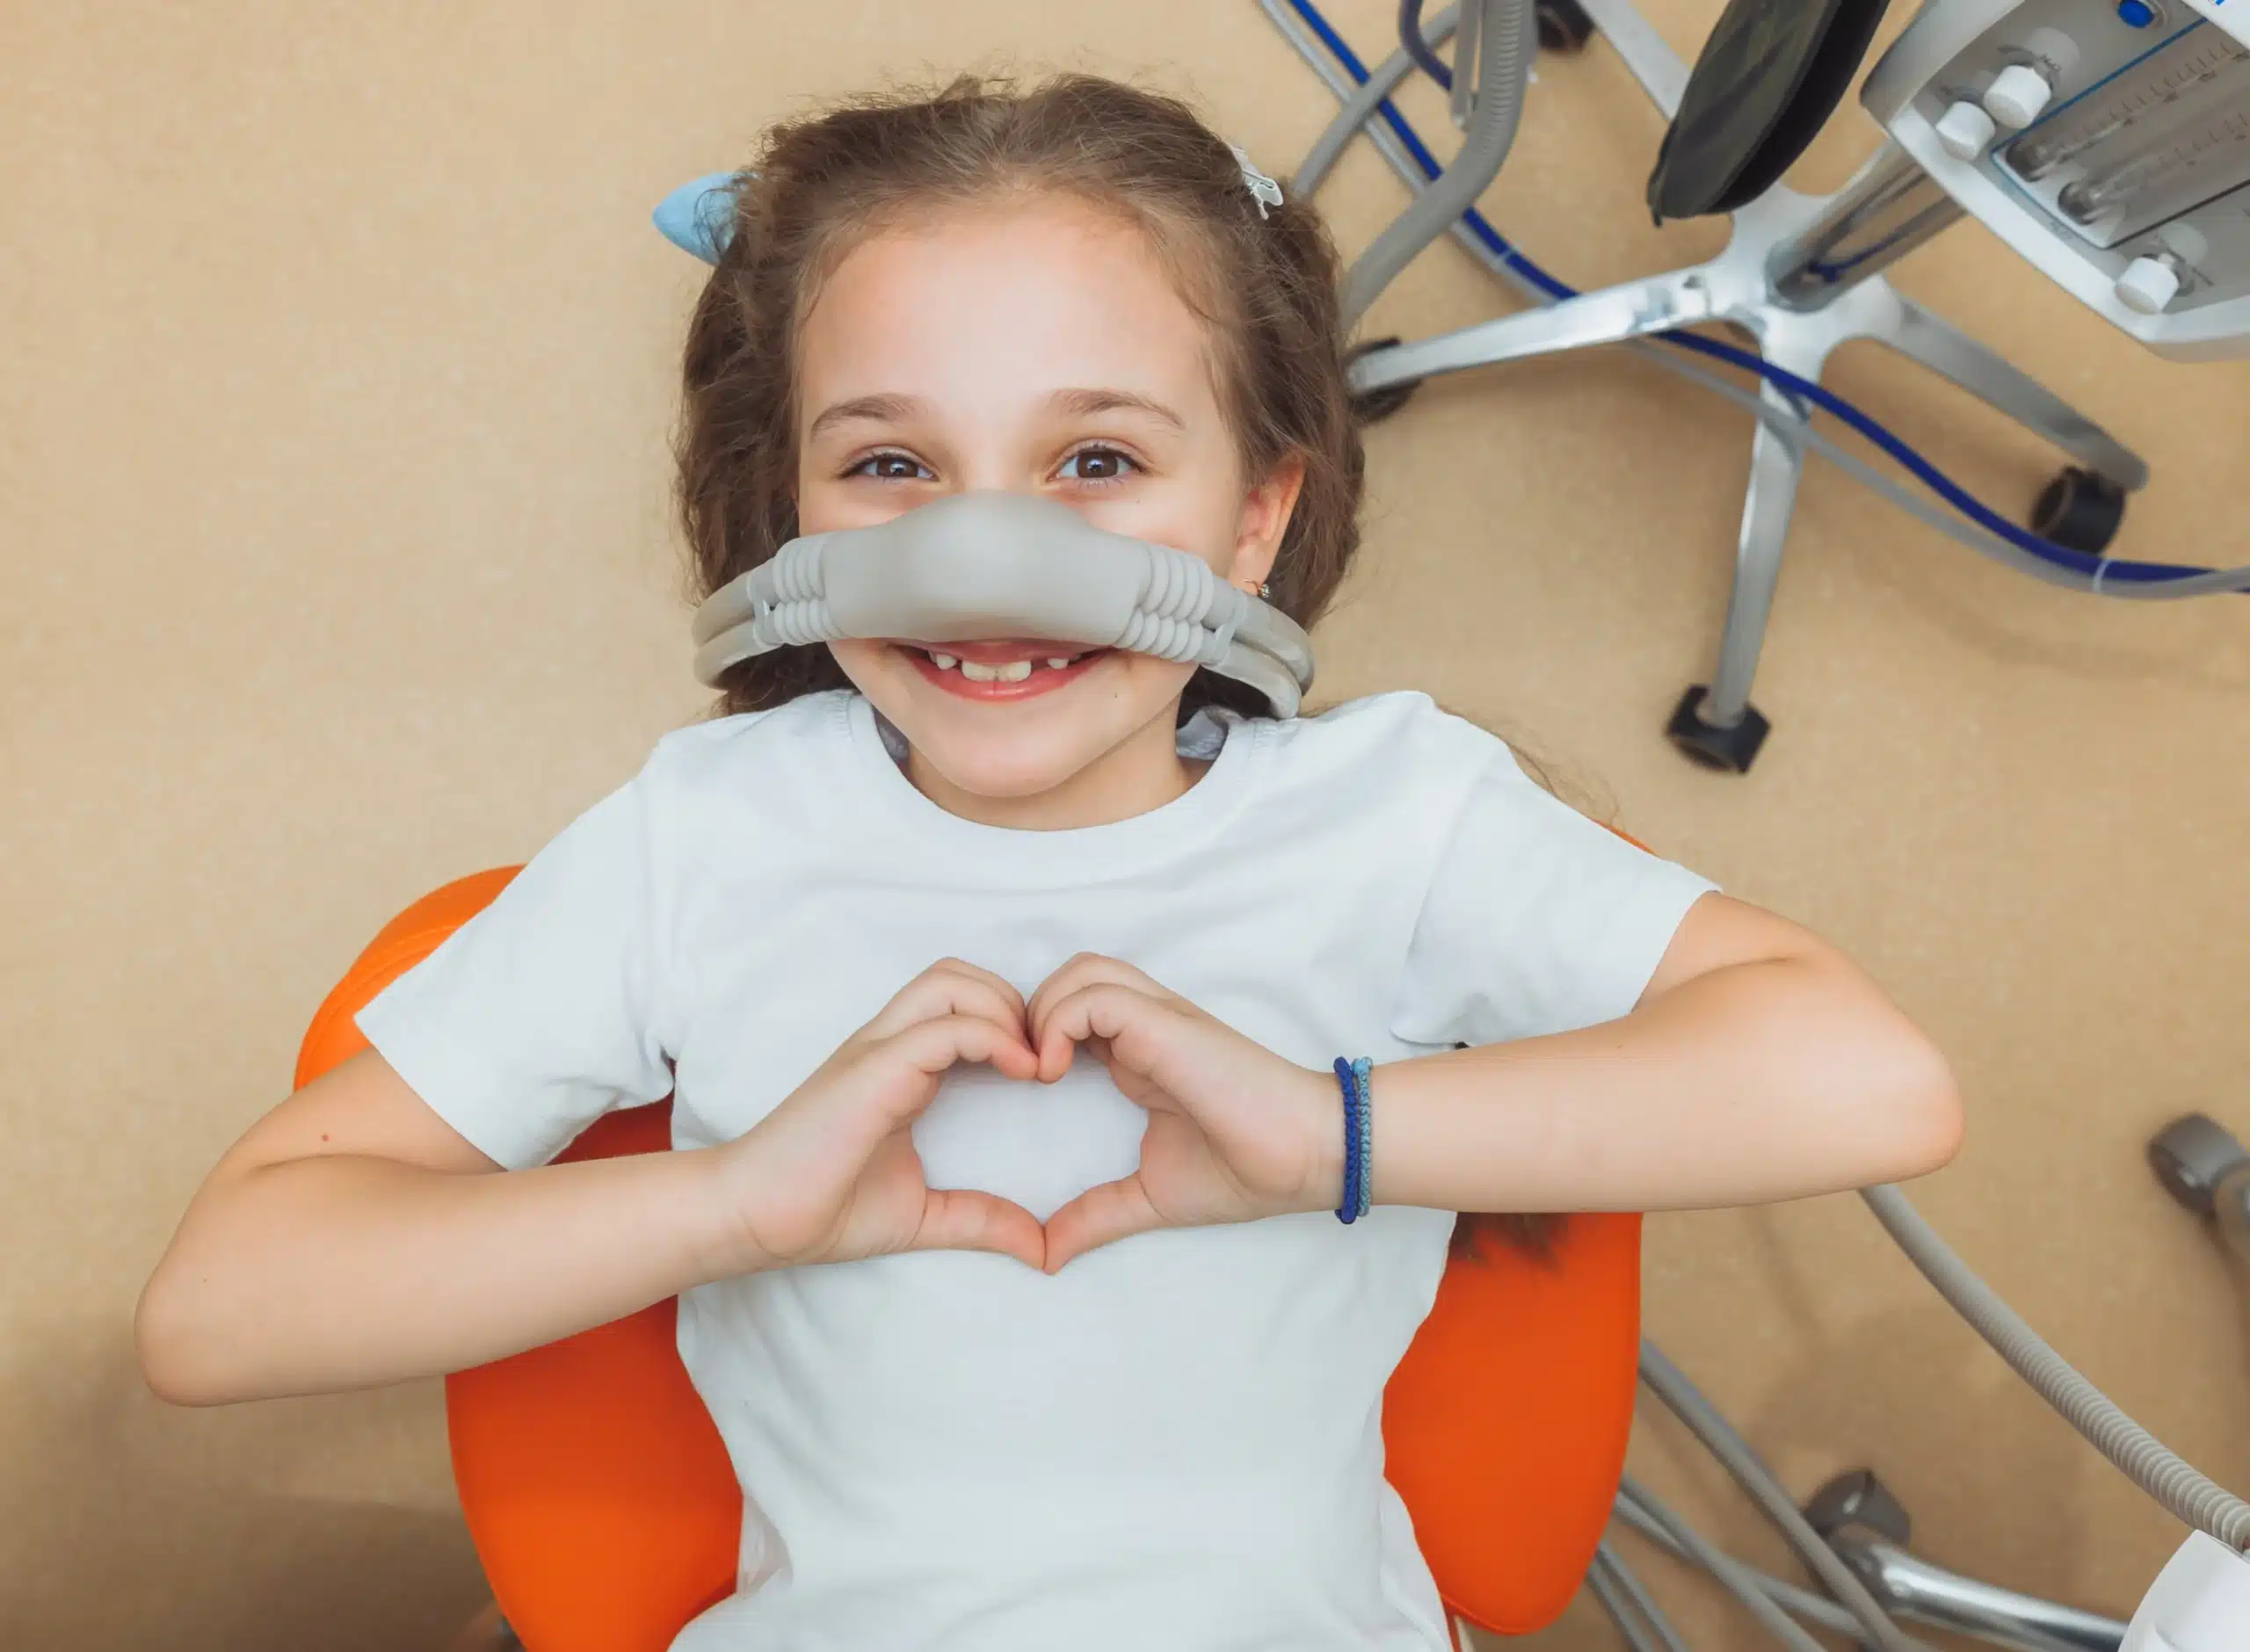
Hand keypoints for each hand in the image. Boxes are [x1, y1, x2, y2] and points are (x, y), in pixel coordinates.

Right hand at [711, 960, 1047, 1272]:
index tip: (1045, 1074)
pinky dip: (991, 1037)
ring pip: (951, 982)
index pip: (964, 1004)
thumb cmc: (824, 1210)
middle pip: (960, 975)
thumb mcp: (922, 1216)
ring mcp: (878, 1050)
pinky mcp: (872, 1068)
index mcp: (900, 1065)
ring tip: (1031, 1064)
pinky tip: (1020, 1073)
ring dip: (1004, 1010)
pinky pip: (942, 1027)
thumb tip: (1041, 1248)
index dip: (1012, 1024)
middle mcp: (889, 1045)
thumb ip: (981, 1220)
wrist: (754, 1219)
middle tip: (1043, 1060)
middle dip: (1014, 1003)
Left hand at [1025, 954, 1342, 1270]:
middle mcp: (1147, 1025)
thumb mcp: (1151, 1197)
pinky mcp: (1165, 1024)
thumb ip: (1096, 1216)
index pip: (1075, 1010)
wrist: (1305, 1158)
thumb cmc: (1245, 1170)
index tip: (1022, 1090)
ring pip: (1081, 971)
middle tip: (1019, 1074)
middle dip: (1032, 1014)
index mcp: (1142, 1052)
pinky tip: (1053, 1074)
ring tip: (1037, 1072)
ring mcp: (1158, 1018)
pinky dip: (1058, 1023)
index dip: (1038, 1036)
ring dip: (1043, 1012)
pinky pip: (1094, 996)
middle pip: (1073, 975)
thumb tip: (1046, 1254)